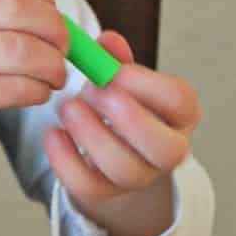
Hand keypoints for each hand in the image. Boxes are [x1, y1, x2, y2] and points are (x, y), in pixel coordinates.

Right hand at [0, 0, 68, 189]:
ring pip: (17, 48)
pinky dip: (33, 90)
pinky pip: (8, 86)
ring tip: (55, 76)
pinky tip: (36, 95)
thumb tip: (38, 14)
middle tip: (66, 49)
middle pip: (15, 10)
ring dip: (50, 63)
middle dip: (54, 30)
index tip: (54, 14)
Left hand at [44, 31, 201, 235]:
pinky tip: (54, 134)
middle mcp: (169, 151)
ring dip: (92, 136)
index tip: (114, 71)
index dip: (146, 85)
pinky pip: (89, 186)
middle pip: (164, 149)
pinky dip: (66, 160)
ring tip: (68, 108)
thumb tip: (107, 42)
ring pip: (125, 170)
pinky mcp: (107, 194)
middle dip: (126, 118)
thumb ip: (115, 58)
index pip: (179, 102)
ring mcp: (140, 177)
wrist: (109, 147)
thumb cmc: (121, 104)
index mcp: (181, 114)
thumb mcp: (123, 77)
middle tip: (92, 91)